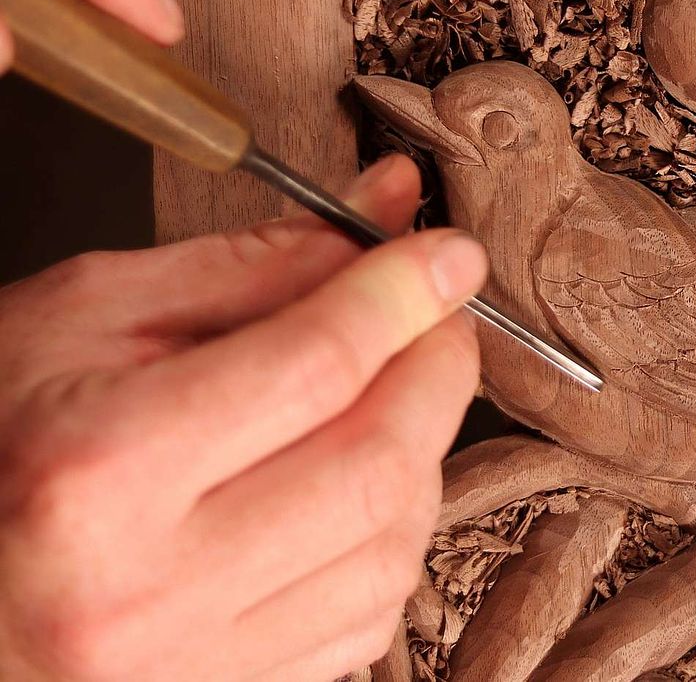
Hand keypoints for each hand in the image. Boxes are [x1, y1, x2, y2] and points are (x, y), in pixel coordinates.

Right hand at [0, 156, 486, 680]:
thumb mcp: (91, 317)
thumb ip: (253, 267)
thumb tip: (382, 213)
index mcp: (98, 473)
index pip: (314, 367)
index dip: (403, 295)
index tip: (449, 256)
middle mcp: (150, 589)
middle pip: (375, 463)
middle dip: (436, 371)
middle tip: (437, 319)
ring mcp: (195, 663)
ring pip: (392, 543)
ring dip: (421, 453)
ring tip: (385, 398)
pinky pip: (372, 611)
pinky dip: (390, 532)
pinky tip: (351, 486)